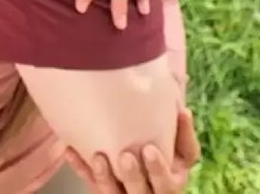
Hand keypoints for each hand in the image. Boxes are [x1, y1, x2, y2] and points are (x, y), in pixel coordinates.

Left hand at [62, 106, 200, 193]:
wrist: (126, 177)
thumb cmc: (148, 145)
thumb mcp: (166, 134)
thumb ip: (170, 112)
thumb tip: (182, 77)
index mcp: (177, 170)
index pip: (189, 156)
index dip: (186, 134)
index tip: (181, 111)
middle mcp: (159, 187)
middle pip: (161, 186)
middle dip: (147, 171)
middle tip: (128, 154)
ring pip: (123, 193)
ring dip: (109, 176)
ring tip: (99, 157)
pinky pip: (94, 185)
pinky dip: (82, 168)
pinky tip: (71, 152)